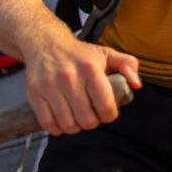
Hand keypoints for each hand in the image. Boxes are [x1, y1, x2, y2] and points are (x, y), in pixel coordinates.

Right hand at [22, 24, 140, 134]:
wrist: (46, 42)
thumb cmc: (80, 54)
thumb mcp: (106, 54)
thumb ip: (127, 65)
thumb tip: (137, 84)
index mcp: (90, 68)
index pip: (105, 107)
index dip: (109, 115)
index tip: (107, 112)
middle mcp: (69, 76)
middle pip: (87, 120)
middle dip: (93, 122)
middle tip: (92, 115)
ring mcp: (50, 85)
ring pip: (67, 125)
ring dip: (76, 127)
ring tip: (78, 117)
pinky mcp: (34, 93)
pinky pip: (48, 124)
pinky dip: (57, 128)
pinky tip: (63, 119)